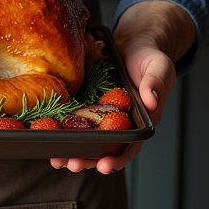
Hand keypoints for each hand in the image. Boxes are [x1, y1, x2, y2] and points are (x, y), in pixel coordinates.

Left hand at [50, 0, 193, 174]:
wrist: (132, 43)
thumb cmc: (149, 58)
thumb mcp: (159, 67)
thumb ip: (156, 84)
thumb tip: (152, 101)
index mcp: (138, 121)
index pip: (129, 146)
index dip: (117, 158)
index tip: (104, 165)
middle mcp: (118, 122)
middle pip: (103, 148)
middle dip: (87, 159)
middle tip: (72, 164)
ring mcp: (100, 113)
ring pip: (86, 137)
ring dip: (72, 150)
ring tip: (57, 159)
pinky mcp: (87, 102)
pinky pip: (74, 117)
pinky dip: (63, 127)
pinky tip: (49, 131)